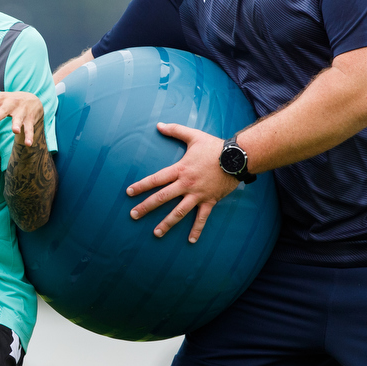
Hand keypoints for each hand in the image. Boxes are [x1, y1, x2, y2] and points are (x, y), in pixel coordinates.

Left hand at [0, 88, 44, 145]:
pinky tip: (28, 144)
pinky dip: (29, 136)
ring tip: (15, 131)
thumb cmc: (8, 101)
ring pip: (19, 119)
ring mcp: (21, 112)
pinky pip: (29, 128)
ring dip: (17, 124)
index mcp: (1, 99)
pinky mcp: (30, 119)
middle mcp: (11, 104)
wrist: (32, 99)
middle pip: (4, 110)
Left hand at [127, 123, 239, 241]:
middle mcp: (186, 184)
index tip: (129, 193)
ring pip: (179, 212)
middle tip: (133, 215)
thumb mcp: (193, 136)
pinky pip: (202, 218)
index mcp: (180, 170)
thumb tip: (158, 125)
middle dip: (146, 207)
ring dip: (167, 223)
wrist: (237, 158)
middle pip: (162, 197)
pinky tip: (191, 241)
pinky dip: (197, 230)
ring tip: (156, 233)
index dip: (141, 186)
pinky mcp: (210, 201)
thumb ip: (174, 130)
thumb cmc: (214, 146)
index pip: (156, 179)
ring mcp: (198, 194)